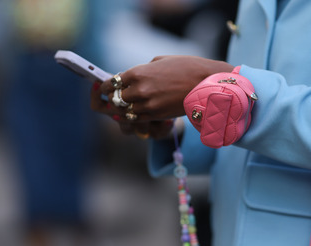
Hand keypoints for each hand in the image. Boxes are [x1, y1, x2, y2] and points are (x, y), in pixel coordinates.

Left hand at [92, 55, 233, 121]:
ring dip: (124, 109)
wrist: (206, 83)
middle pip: (116, 99)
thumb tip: (132, 78)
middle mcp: (139, 89)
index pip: (112, 83)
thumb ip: (143, 70)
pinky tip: (136, 113)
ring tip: (126, 106)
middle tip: (115, 98)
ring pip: (125, 112)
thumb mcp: (160, 61)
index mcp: (138, 72)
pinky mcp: (157, 115)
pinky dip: (134, 117)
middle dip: (115, 98)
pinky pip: (137, 119)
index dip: (106, 86)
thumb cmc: (186, 67)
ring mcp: (148, 104)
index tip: (104, 88)